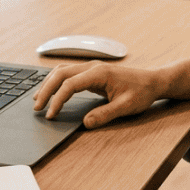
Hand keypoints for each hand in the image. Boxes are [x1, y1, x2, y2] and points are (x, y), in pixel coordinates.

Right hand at [33, 61, 166, 128]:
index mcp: (99, 73)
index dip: (57, 99)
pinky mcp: (91, 72)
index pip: (70, 84)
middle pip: (60, 73)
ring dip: (48, 84)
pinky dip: (56, 82)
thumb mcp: (126, 107)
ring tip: (38, 101)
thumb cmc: (141, 92)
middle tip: (37, 108)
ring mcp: (91, 67)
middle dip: (46, 90)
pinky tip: (51, 91)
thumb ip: (105, 114)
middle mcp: (92, 66)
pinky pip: (68, 73)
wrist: (152, 81)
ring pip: (62, 71)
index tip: (51, 114)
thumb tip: (85, 123)